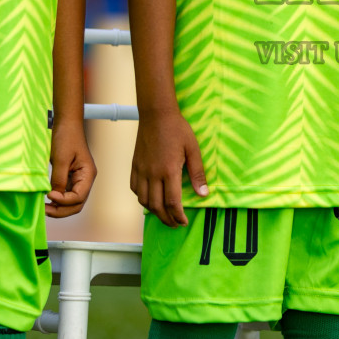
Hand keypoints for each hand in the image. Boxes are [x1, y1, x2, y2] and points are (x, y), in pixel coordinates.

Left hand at [47, 117, 96, 218]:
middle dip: (61, 210)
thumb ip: (59, 179)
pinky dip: (58, 199)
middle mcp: (86, 180)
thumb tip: (53, 197)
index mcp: (88, 175)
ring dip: (59, 207)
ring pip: (71, 202)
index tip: (48, 195)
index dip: (63, 200)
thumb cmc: (66, 137)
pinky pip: (66, 194)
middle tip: (45, 210)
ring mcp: (78, 180)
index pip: (78, 197)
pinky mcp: (70, 178)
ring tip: (44, 207)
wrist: (66, 123)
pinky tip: (47, 198)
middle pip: (77, 204)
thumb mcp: (61, 158)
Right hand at [130, 110, 206, 226]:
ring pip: (143, 200)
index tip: (183, 222)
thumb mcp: (193, 149)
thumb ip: (198, 173)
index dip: (178, 216)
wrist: (156, 114)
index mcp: (169, 171)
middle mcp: (152, 174)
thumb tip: (204, 194)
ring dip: (154, 211)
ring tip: (164, 214)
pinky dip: (141, 198)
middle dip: (167, 219)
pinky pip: (134, 188)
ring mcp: (141, 170)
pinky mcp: (134, 166)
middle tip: (175, 224)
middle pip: (157, 206)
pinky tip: (149, 199)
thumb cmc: (178, 130)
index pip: (172, 202)